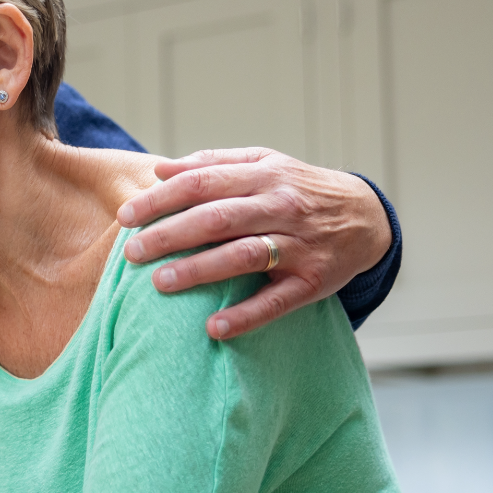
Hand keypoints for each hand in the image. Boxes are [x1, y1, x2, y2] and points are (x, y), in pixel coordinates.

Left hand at [118, 147, 392, 338]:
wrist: (366, 216)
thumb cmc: (299, 190)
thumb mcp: (264, 164)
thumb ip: (213, 164)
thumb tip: (160, 169)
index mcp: (263, 176)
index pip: (202, 184)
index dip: (161, 200)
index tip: (126, 216)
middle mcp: (281, 207)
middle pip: (218, 219)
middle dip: (170, 235)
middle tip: (133, 253)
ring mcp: (298, 245)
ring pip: (244, 256)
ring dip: (200, 270)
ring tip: (161, 283)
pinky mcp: (313, 281)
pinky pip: (277, 301)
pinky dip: (246, 315)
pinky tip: (214, 328)